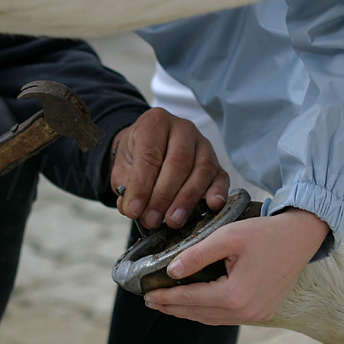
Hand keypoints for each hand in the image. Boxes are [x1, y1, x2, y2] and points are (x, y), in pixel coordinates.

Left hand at [111, 108, 229, 229]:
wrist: (151, 146)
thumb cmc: (137, 155)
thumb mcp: (123, 165)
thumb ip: (125, 185)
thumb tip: (132, 208)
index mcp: (155, 122)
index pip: (150, 155)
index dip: (141, 186)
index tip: (134, 210)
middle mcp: (183, 129)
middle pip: (178, 162)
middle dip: (164, 196)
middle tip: (152, 220)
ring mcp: (203, 144)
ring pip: (201, 170)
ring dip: (187, 200)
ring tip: (173, 221)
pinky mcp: (217, 162)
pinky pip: (221, 177)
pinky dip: (218, 192)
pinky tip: (212, 206)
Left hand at [144, 208, 328, 324]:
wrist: (301, 237)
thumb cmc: (265, 233)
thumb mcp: (227, 237)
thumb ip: (197, 255)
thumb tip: (172, 272)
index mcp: (236, 294)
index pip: (190, 298)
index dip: (166, 297)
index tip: (146, 295)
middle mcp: (246, 312)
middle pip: (199, 313)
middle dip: (172, 308)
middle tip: (150, 302)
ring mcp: (256, 315)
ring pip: (211, 318)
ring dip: (188, 312)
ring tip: (167, 305)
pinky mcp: (263, 312)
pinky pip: (226, 317)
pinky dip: (207, 312)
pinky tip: (195, 305)